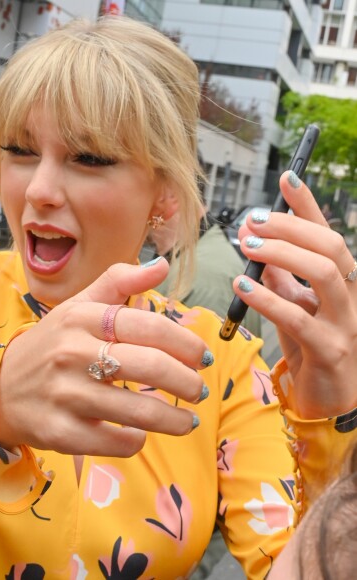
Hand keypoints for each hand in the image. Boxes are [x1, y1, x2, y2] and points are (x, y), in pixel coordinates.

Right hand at [0, 259, 210, 457]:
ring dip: (174, 419)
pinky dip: (137, 440)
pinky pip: (117, 441)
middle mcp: (72, 353)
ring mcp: (65, 394)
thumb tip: (163, 266)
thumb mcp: (77, 307)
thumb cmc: (49, 344)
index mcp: (81, 318)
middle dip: (187, 382)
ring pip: (140, 411)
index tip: (202, 357)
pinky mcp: (60, 432)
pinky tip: (141, 433)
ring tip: (186, 419)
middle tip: (198, 391)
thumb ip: (118, 282)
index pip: (148, 325)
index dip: (185, 343)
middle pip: (150, 366)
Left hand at [234, 171, 356, 417]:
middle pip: (330, 246)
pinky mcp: (330, 350)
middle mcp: (352, 295)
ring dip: (284, 253)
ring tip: (248, 245)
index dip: (308, 205)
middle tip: (252, 220)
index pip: (326, 234)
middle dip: (291, 227)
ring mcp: (346, 322)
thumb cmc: (310, 348)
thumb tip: (255, 244)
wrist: (330, 400)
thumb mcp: (292, 305)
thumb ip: (279, 277)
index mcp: (342, 281)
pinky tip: (241, 284)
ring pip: (326, 273)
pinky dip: (268, 297)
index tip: (287, 176)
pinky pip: (300, 317)